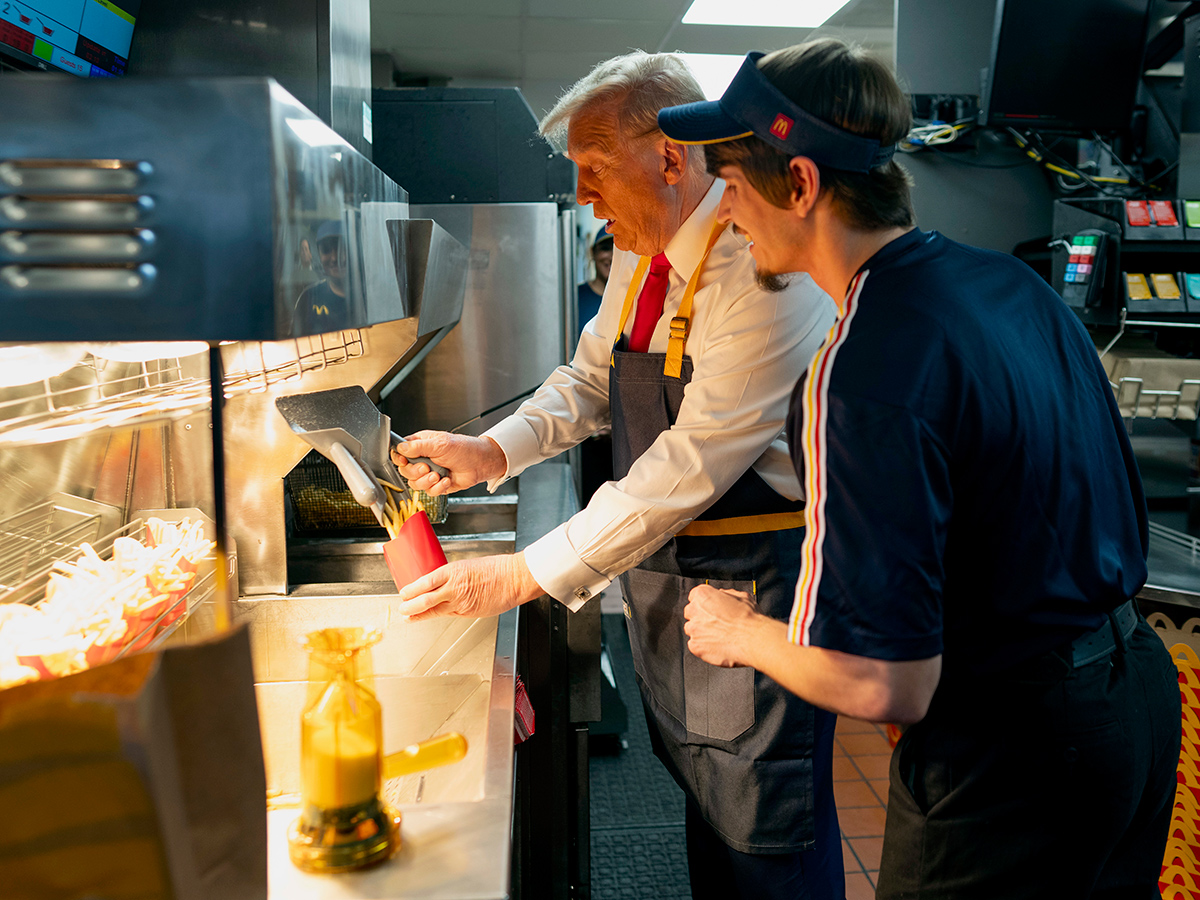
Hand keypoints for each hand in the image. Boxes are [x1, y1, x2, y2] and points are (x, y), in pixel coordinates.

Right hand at [390, 431, 506, 495]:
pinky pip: (429, 492)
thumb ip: (418, 447)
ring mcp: (429, 473)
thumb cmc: (464, 448)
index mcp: (420, 445)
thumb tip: (401, 448)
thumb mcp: (440, 444)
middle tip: (426, 468)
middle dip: (415, 472)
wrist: (480, 463)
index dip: (399, 458)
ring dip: (427, 481)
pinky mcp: (436, 485)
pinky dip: (438, 488)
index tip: (404, 461)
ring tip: (438, 475)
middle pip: (405, 470)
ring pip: (415, 484)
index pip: (400, 452)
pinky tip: (446, 480)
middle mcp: (422, 459)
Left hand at [395, 552, 543, 620]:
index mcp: (453, 571)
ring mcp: (461, 602)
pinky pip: (450, 615)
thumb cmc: (496, 569)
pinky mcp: (469, 613)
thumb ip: (453, 576)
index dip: (411, 590)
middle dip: (410, 606)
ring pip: (434, 611)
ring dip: (418, 615)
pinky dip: (438, 615)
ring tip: (409, 617)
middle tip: (402, 608)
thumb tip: (439, 583)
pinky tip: (433, 616)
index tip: (404, 592)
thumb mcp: (468, 566)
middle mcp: (455, 588)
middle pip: (425, 600)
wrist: (514, 579)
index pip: (424, 582)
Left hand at [683, 584, 760, 667]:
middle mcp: (694, 610)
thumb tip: (722, 596)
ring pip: (692, 630)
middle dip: (701, 618)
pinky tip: (717, 645)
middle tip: (717, 623)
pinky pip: (695, 645)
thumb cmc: (749, 618)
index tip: (711, 609)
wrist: (753, 639)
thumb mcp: (741, 596)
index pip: (695, 596)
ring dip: (702, 632)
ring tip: (719, 636)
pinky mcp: (695, 646)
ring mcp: (693, 629)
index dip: (705, 603)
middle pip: (691, 613)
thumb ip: (725, 594)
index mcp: (703, 594)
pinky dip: (703, 647)